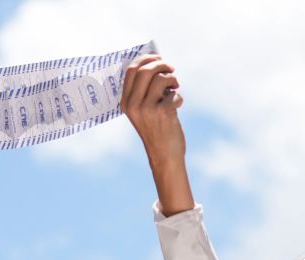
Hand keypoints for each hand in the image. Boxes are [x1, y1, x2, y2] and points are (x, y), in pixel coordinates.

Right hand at [121, 54, 192, 215]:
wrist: (164, 155)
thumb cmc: (156, 130)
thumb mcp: (142, 111)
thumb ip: (144, 91)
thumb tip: (157, 64)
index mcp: (126, 102)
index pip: (131, 70)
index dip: (146, 59)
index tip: (158, 58)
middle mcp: (134, 105)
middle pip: (146, 70)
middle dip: (162, 65)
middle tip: (171, 70)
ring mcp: (148, 109)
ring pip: (161, 79)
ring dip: (172, 80)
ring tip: (175, 88)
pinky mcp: (163, 113)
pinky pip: (174, 94)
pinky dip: (179, 97)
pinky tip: (177, 107)